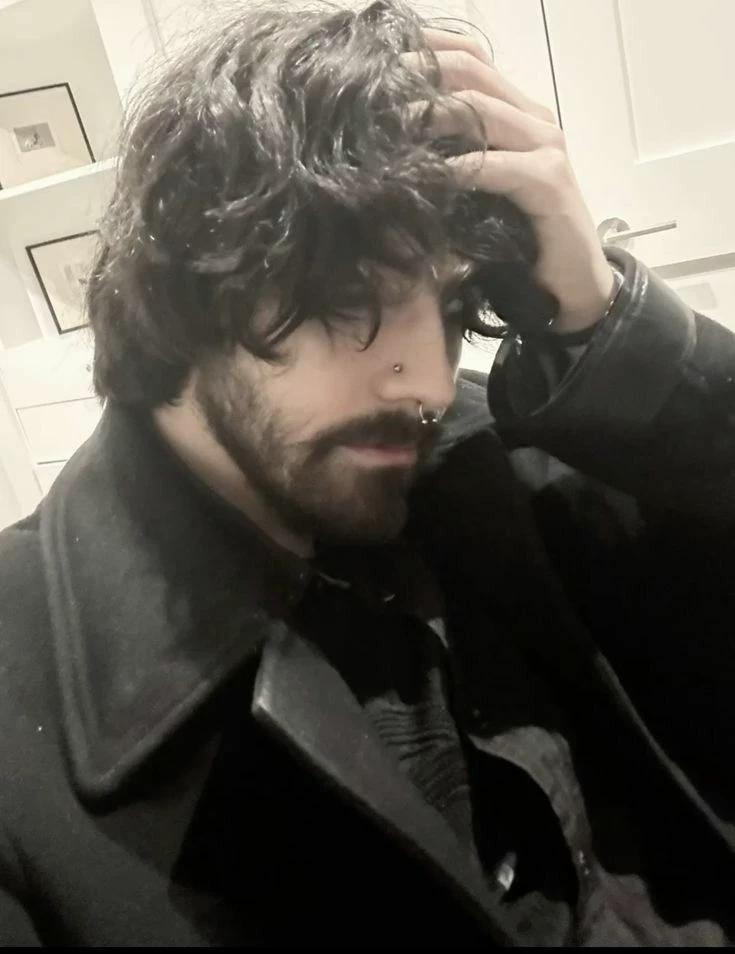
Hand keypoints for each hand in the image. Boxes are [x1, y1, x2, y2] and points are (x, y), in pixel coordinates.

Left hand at [402, 30, 615, 332]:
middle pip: (472, 72)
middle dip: (419, 74)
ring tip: (389, 124)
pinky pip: (497, 165)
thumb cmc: (519, 239)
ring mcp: (546, 147)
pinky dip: (460, 168)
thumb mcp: (478, 192)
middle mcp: (533, 120)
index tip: (379, 59)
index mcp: (516, 113)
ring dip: (431, 114)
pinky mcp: (550, 182)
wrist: (568, 284)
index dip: (426, 50)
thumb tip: (390, 147)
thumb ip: (451, 161)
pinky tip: (429, 176)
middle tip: (373, 86)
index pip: (471, 59)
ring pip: (482, 110)